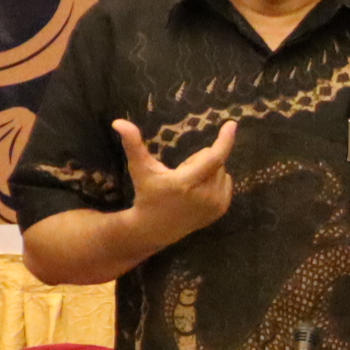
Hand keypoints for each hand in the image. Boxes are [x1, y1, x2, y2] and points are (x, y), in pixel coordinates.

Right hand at [116, 117, 235, 248]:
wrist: (156, 228)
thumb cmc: (147, 194)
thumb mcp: (139, 169)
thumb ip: (133, 144)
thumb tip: (118, 122)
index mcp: (185, 183)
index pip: (213, 158)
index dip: (224, 141)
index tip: (232, 124)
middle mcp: (204, 195)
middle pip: (214, 161)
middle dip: (199, 160)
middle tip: (180, 173)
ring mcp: (215, 204)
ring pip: (222, 171)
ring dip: (208, 171)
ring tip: (188, 184)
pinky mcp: (221, 210)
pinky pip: (226, 182)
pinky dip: (215, 181)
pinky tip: (198, 190)